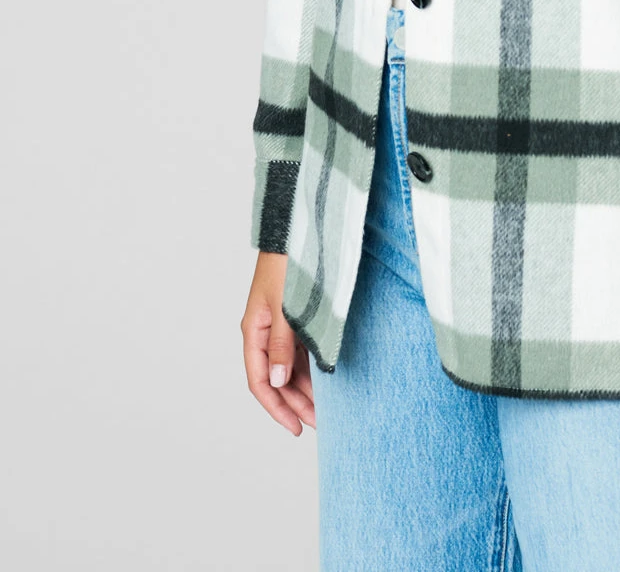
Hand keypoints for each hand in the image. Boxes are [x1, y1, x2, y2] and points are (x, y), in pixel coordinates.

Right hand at [241, 252, 315, 434]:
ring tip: (327, 408)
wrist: (301, 229)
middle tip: (320, 424)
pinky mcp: (297, 316)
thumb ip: (283, 344)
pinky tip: (327, 381)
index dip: (277, 408)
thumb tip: (279, 381)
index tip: (296, 427)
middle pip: (278, 379)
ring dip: (306, 388)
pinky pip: (302, 351)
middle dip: (297, 403)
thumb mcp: (286, 306)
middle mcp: (266, 331)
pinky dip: (313, 368)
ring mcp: (281, 325)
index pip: (261, 381)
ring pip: (291, 367)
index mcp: (255, 330)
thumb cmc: (290, 263)